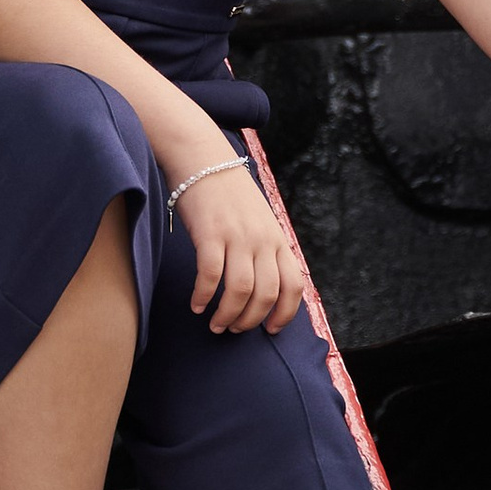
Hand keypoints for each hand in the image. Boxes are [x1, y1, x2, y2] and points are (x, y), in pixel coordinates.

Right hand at [175, 159, 307, 332]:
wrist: (203, 160)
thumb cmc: (229, 195)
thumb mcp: (259, 221)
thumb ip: (265, 250)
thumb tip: (265, 288)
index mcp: (278, 239)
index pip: (294, 286)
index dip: (285, 314)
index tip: (270, 330)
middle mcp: (262, 240)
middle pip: (266, 294)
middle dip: (250, 320)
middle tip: (234, 329)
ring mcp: (237, 236)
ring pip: (240, 290)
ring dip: (227, 315)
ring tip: (216, 325)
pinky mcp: (210, 233)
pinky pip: (210, 275)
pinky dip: (203, 296)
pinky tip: (196, 305)